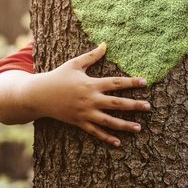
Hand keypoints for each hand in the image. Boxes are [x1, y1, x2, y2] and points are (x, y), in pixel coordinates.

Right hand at [34, 43, 150, 146]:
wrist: (39, 95)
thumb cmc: (58, 77)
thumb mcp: (74, 64)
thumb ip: (91, 56)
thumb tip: (105, 44)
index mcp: (91, 84)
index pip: (116, 83)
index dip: (131, 82)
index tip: (145, 82)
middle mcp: (90, 100)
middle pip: (116, 103)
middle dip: (134, 105)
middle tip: (149, 107)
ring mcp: (85, 113)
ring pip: (108, 121)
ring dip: (124, 125)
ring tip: (139, 128)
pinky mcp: (79, 123)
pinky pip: (95, 132)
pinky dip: (106, 137)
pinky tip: (118, 143)